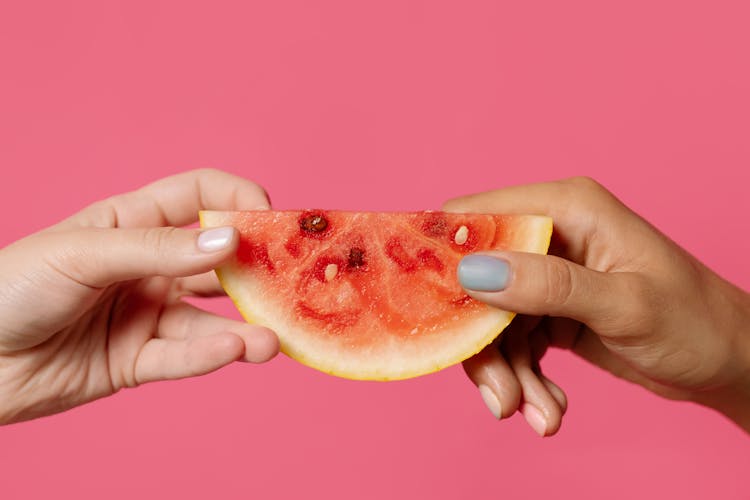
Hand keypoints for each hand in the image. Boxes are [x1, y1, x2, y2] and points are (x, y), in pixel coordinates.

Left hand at [0, 169, 278, 424]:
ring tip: (270, 340)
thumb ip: (158, 248)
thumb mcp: (82, 253)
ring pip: (208, 317)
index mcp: (132, 222)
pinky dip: (207, 355)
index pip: (199, 197)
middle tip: (288, 283)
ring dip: (244, 328)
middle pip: (217, 259)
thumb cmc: (10, 288)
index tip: (269, 219)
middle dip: (255, 270)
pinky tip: (233, 352)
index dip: (237, 200)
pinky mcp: (138, 359)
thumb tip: (227, 237)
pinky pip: (180, 356)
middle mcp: (148, 265)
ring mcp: (146, 312)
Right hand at [445, 177, 749, 435]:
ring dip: (507, 373)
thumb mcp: (625, 305)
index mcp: (565, 208)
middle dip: (483, 344)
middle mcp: (550, 235)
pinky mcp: (550, 310)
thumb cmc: (694, 322)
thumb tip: (473, 272)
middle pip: (477, 281)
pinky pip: (514, 343)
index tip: (432, 315)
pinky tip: (549, 407)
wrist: (728, 362)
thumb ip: (549, 286)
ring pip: (492, 321)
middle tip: (501, 398)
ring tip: (536, 414)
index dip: (446, 259)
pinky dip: (524, 379)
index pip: (477, 217)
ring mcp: (549, 275)